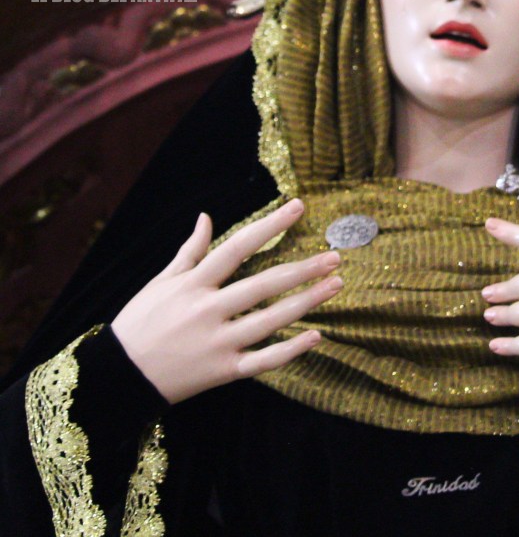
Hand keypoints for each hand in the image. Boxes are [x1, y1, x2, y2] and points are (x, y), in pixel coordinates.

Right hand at [112, 199, 340, 403]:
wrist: (115, 379)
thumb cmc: (140, 324)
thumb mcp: (160, 282)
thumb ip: (189, 251)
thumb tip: (205, 216)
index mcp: (193, 284)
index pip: (239, 246)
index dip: (270, 225)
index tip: (299, 207)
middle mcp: (208, 311)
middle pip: (264, 284)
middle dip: (303, 268)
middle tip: (335, 255)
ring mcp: (217, 343)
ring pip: (271, 320)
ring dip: (307, 302)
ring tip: (336, 284)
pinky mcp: (222, 372)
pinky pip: (263, 361)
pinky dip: (290, 350)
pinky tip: (317, 335)